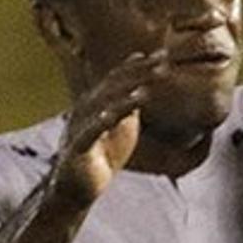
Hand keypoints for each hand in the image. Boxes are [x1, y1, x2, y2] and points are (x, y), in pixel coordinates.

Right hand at [51, 49, 170, 207]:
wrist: (79, 186)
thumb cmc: (102, 154)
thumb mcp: (122, 124)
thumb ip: (131, 103)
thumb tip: (146, 81)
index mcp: (99, 100)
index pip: (120, 76)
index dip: (141, 65)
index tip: (165, 56)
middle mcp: (88, 107)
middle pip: (114, 85)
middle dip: (139, 73)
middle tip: (162, 64)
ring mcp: (81, 125)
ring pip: (102, 105)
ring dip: (123, 96)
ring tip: (145, 90)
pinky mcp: (77, 147)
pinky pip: (89, 132)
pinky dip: (101, 122)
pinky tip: (112, 115)